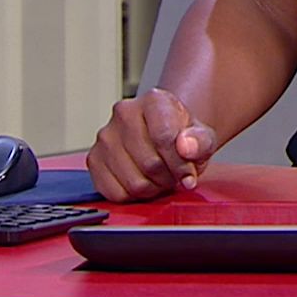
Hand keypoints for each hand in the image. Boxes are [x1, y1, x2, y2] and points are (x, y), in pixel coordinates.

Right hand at [86, 88, 219, 202]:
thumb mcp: (202, 137)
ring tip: (159, 176)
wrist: (163, 136)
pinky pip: (115, 193)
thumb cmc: (181, 137)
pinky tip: (142, 181)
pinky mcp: (94, 159)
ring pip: (133, 182)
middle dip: (168, 177)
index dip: (180, 164)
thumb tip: (186, 147)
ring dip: (152, 188)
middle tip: (173, 173)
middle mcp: (124, 113)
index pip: (164, 137)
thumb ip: (200, 141)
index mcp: (154, 101)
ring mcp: (105, 136)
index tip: (189, 175)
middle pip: (150, 163)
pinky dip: (133, 196)